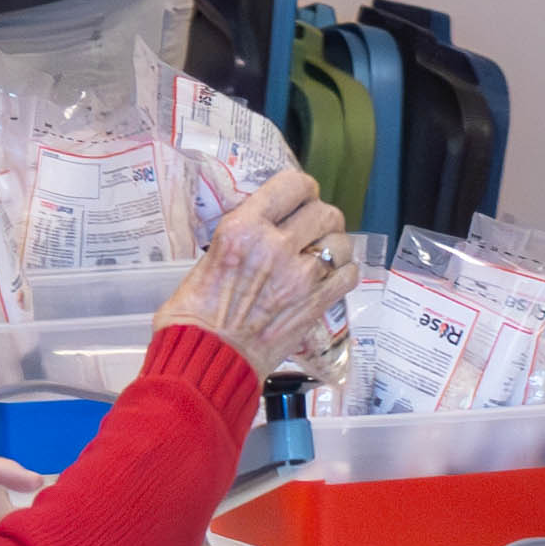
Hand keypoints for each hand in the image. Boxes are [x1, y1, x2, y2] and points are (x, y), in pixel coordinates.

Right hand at [156, 170, 346, 370]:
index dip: (302, 190)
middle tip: (310, 231)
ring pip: (341, 241)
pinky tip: (328, 279)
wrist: (207, 361)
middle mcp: (275, 245)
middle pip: (325, 211)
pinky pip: (349, 274)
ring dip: (334, 247)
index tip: (300, 200)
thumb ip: (242, 235)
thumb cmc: (195, 315)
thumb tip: (265, 224)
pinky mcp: (316, 304)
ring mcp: (301, 276)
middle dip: (320, 219)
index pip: (293, 184)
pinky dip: (343, 274)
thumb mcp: (208, 257)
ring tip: (320, 257)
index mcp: (243, 228)